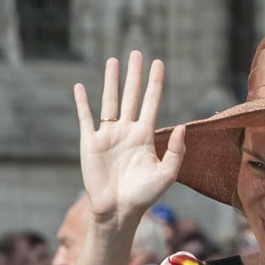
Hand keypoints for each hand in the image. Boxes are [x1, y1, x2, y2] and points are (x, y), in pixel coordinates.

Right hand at [74, 50, 185, 222]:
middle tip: (137, 53)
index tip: (159, 63)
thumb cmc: (144, 196)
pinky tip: (80, 87)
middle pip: (131, 96)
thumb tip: (184, 127)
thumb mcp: (166, 175)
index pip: (151, 103)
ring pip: (110, 101)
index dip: (155, 84)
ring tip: (113, 61)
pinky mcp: (91, 143)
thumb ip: (176, 152)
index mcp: (145, 137)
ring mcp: (108, 136)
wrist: (118, 211)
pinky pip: (86, 118)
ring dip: (111, 81)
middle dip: (134, 75)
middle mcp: (127, 132)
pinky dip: (82, 103)